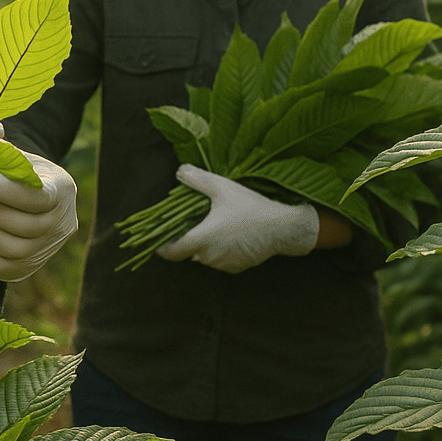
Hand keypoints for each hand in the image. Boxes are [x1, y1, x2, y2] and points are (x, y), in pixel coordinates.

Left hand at [0, 151, 78, 281]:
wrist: (12, 210)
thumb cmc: (10, 176)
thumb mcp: (14, 160)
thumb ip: (3, 155)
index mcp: (63, 190)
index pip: (37, 196)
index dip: (3, 188)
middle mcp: (61, 225)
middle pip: (22, 224)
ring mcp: (44, 252)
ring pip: (8, 247)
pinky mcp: (22, 270)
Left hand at [154, 164, 318, 272]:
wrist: (283, 228)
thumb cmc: (250, 207)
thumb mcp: (222, 187)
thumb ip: (197, 179)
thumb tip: (180, 171)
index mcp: (201, 239)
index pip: (172, 252)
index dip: (163, 248)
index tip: (158, 242)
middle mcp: (209, 257)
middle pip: (190, 251)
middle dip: (190, 238)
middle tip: (198, 220)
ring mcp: (223, 265)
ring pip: (206, 256)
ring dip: (207, 244)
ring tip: (219, 225)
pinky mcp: (237, 269)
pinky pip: (221, 260)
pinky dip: (222, 250)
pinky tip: (233, 235)